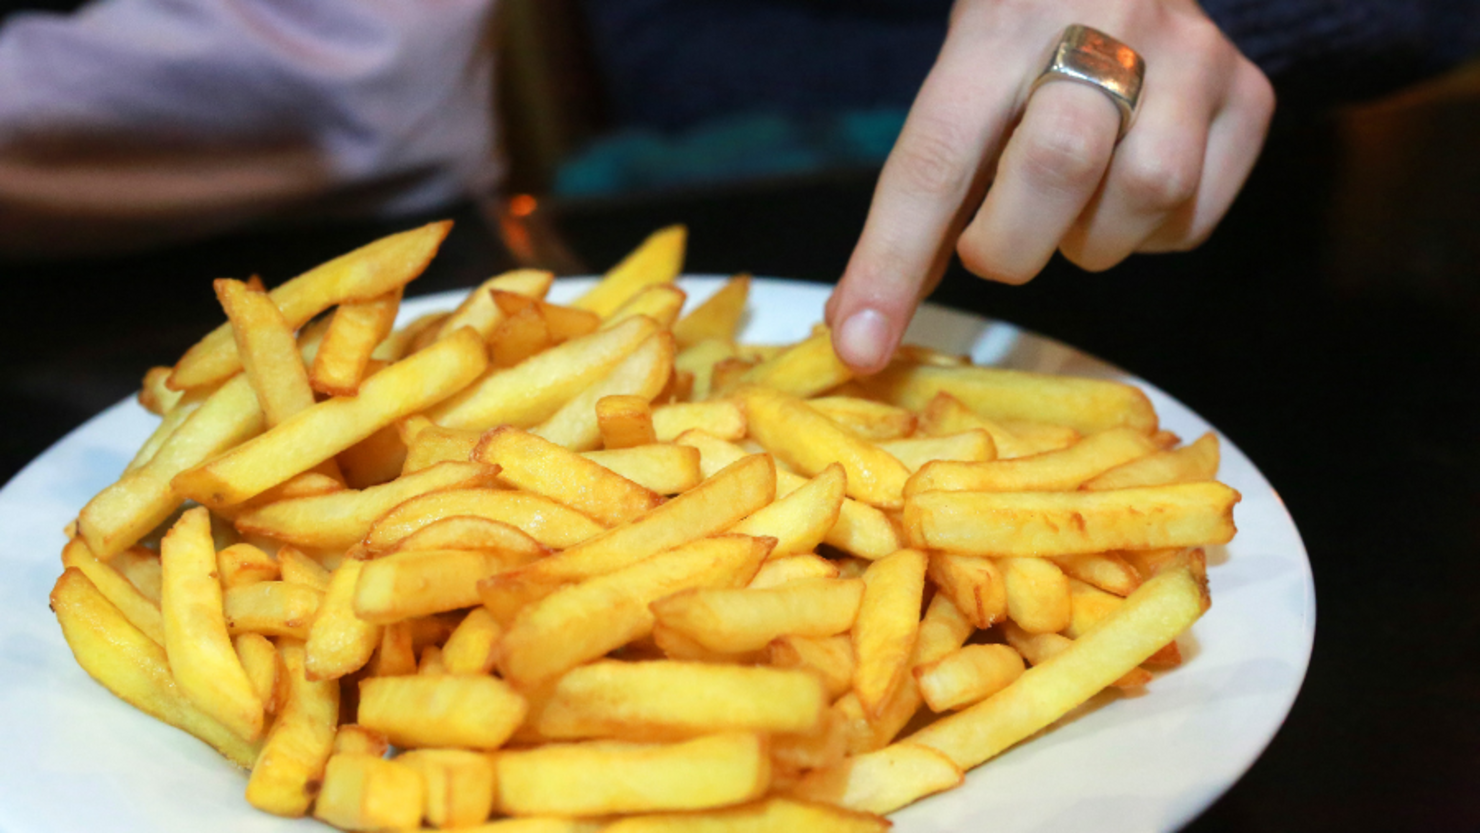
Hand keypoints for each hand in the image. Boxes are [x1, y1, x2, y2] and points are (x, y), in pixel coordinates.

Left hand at [824, 0, 1274, 372]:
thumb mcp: (961, 88)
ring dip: (1089, 239)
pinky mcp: (1249, 94)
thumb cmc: (1024, 44)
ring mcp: (1191, 56)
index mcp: (999, 25)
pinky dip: (1148, 236)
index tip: (861, 345)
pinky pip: (1193, 216)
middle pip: (1058, 163)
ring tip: (1070, 207)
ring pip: (1146, 192)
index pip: (936, 155)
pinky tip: (1123, 196)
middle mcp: (1105, 22)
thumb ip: (923, 198)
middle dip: (1010, 243)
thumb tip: (864, 325)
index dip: (892, 261)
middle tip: (994, 243)